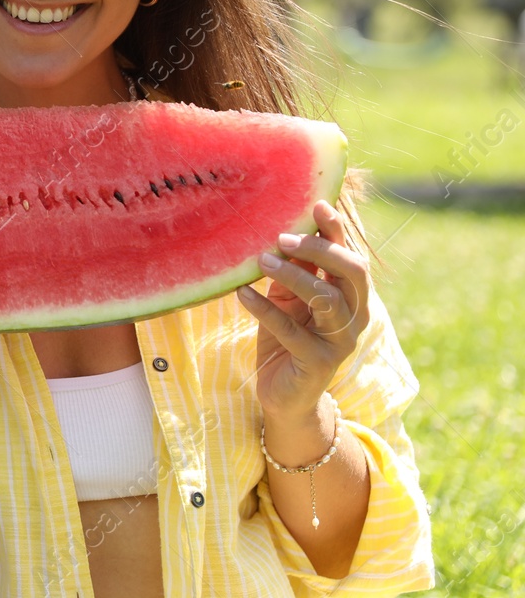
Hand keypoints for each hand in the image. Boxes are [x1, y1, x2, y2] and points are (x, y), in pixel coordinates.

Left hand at [237, 200, 368, 422]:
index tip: (316, 203)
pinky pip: (292, 331)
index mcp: (351, 296)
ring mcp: (341, 341)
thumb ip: (295, 270)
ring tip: (261, 260)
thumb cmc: (287, 338)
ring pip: (327, 299)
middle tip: (282, 236)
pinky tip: (241, 294)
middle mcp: (356, 315)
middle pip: (352, 272)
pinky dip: (265, 309)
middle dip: (320, 249)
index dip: (336, 230)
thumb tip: (283, 230)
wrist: (286, 394)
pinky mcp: (319, 362)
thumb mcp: (290, 299)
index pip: (350, 255)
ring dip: (294, 275)